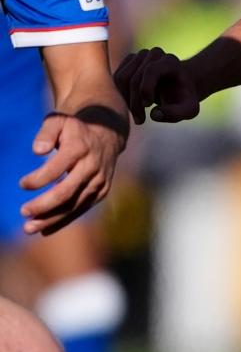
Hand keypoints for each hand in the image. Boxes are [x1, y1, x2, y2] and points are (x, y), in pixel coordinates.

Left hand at [19, 107, 127, 235]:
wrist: (107, 135)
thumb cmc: (74, 129)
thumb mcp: (59, 121)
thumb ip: (46, 133)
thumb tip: (37, 150)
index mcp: (80, 149)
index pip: (56, 169)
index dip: (38, 179)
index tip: (21, 184)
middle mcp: (92, 168)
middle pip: (67, 192)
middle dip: (44, 205)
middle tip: (23, 212)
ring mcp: (99, 182)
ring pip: (74, 205)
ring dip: (52, 219)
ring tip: (30, 228)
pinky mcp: (102, 192)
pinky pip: (82, 208)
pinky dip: (64, 220)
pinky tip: (46, 230)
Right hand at [114, 47, 201, 124]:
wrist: (178, 88)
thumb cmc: (183, 99)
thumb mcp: (189, 110)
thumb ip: (176, 113)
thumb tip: (155, 115)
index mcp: (170, 62)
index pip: (151, 70)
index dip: (145, 89)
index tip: (148, 106)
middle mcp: (154, 55)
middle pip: (134, 78)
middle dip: (135, 102)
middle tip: (140, 120)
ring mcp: (140, 56)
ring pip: (122, 79)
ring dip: (126, 100)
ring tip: (137, 115)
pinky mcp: (129, 61)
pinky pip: (116, 79)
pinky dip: (121, 95)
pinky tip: (132, 105)